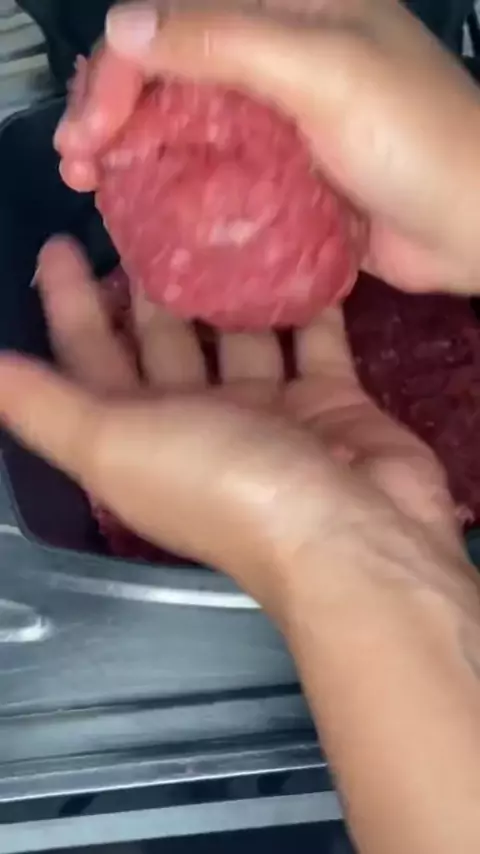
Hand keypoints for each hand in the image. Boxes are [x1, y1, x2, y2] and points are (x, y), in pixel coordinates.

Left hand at [0, 237, 467, 619]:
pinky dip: (308, 301)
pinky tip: (304, 250)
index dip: (68, 304)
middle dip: (150, 282)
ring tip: (227, 216)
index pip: (90, 356)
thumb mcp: (111, 444)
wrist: (347, 534)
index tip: (59, 244)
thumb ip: (44, 405)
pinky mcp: (329, 400)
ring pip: (239, 332)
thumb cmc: (222, 485)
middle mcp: (198, 422)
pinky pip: (313, 337)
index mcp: (139, 434)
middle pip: (163, 340)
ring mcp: (268, 411)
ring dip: (229, 286)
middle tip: (151, 211)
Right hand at [55, 0, 479, 293]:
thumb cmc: (413, 139)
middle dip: (114, 108)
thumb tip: (122, 25)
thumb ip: (225, 42)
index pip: (177, 20)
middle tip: (76, 161)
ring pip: (189, 120)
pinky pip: (217, 171)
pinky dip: (177, 185)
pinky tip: (147, 207)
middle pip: (173, 68)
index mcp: (288, 7)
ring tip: (94, 184)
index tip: (90, 131)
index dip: (120, 69)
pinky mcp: (286, 175)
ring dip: (136, 148)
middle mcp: (278, 53)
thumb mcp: (324, 71)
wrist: (477, 225)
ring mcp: (281, 118)